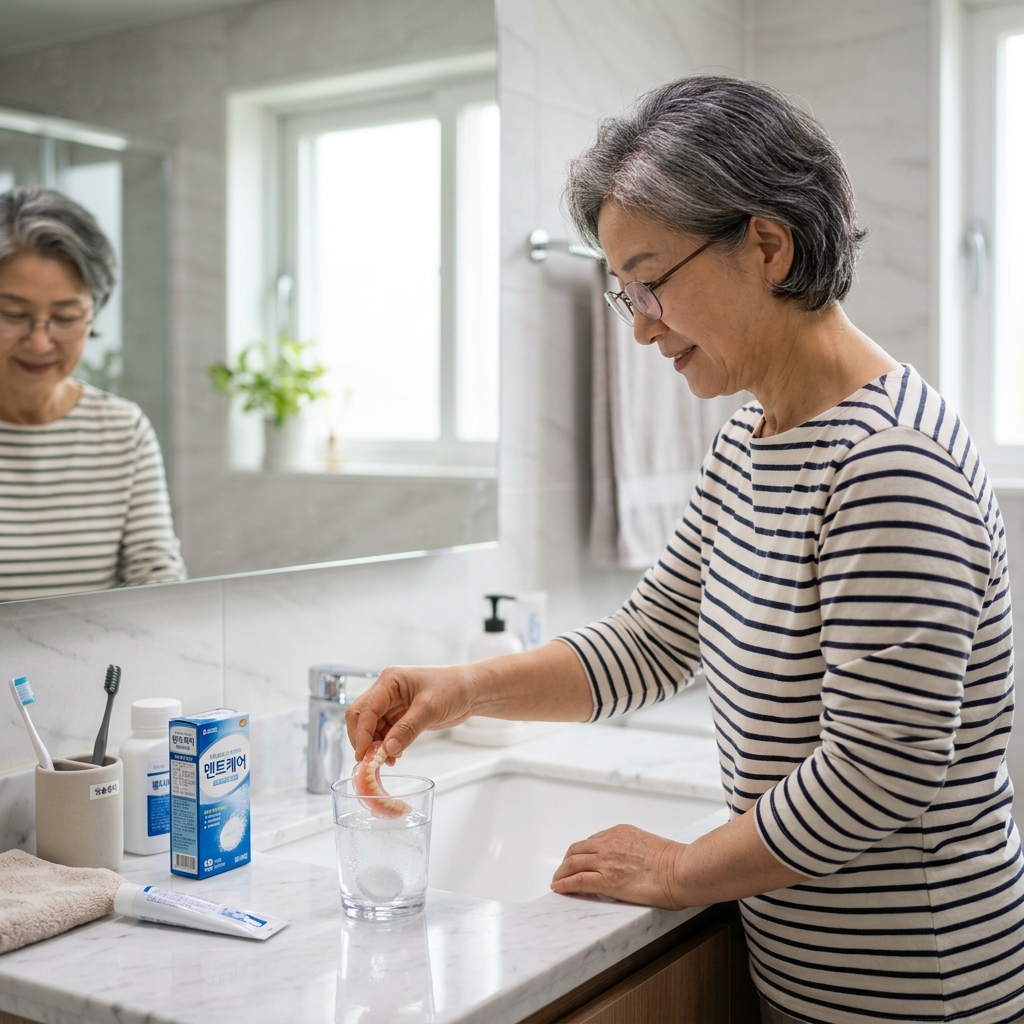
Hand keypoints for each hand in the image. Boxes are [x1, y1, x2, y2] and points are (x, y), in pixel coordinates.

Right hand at [345, 664, 478, 762]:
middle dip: (363, 740)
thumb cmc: (454, 689)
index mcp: (390, 681)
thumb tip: (387, 750)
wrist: (472, 691)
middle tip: (370, 762)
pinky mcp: (400, 716)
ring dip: (375, 746)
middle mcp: (387, 691)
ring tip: (387, 762)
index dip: (362, 734)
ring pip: (371, 728)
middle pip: (361, 717)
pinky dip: (385, 746)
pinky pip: (384, 733)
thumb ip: (407, 728)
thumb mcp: (430, 708)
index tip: (364, 756)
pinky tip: (394, 757)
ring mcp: (393, 704)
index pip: (365, 709)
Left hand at [550, 824, 687, 909]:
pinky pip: (577, 880)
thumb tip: (635, 866)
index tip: (580, 861)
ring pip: (573, 863)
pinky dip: (564, 884)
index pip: (594, 841)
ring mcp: (607, 860)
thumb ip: (637, 852)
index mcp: (621, 832)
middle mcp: (610, 842)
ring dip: (562, 872)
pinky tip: (559, 888)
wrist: (683, 870)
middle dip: (568, 861)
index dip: (583, 853)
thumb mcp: (651, 848)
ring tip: (557, 882)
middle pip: (578, 849)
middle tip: (563, 871)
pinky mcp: (607, 880)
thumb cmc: (678, 863)